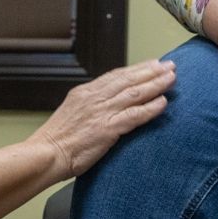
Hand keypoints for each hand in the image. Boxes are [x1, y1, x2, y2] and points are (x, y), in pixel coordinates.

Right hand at [32, 58, 175, 176]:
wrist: (45, 154)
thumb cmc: (56, 140)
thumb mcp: (71, 113)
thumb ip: (89, 106)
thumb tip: (104, 105)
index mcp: (85, 92)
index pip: (116, 76)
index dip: (136, 69)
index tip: (152, 64)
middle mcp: (94, 97)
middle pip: (129, 79)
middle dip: (151, 71)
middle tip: (169, 65)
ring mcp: (101, 112)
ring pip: (135, 93)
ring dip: (156, 84)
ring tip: (171, 78)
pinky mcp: (107, 129)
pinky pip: (134, 116)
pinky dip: (150, 108)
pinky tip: (163, 103)